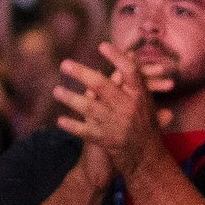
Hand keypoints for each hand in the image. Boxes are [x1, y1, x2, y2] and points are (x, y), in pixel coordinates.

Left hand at [55, 43, 168, 180]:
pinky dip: (72, 126)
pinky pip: (85, 131)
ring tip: (56, 91)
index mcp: (140, 96)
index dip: (116, 57)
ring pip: (89, 108)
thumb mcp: (146, 102)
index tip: (102, 45)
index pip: (129, 71)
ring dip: (70, 99)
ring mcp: (116, 124)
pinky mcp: (106, 140)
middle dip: (81, 73)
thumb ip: (135, 80)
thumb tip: (129, 54)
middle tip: (64, 64)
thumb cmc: (145, 126)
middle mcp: (128, 108)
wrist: (147, 159)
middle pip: (102, 85)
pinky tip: (60, 120)